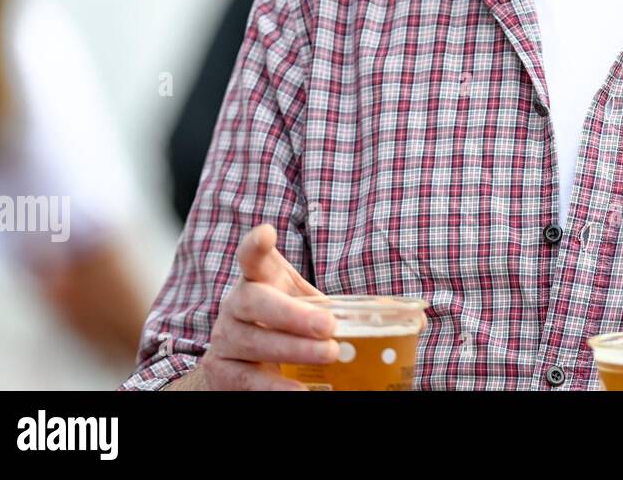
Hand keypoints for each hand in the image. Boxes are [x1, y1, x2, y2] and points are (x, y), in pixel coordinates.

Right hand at [196, 223, 335, 389]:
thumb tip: (400, 317)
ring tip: (329, 354)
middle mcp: (236, 304)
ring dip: (295, 348)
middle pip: (254, 301)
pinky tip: (300, 390)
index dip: (256, 244)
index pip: (251, 257)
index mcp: (258, 279)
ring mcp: (225, 337)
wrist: (243, 360)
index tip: (267, 233)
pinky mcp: (221, 370)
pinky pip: (248, 379)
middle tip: (328, 325)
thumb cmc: (283, 325)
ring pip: (254, 341)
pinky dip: (275, 386)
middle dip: (293, 313)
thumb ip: (336, 306)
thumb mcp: (306, 305)